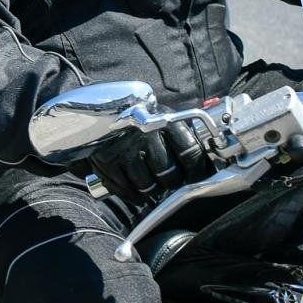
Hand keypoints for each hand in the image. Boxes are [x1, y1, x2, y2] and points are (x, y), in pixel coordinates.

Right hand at [88, 122, 209, 205]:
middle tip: (169, 178)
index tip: (196, 176)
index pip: (190, 153)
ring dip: (153, 188)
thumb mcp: (160, 118)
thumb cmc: (137, 119)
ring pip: (149, 186)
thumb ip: (180, 137)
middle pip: (170, 174)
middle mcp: (144, 135)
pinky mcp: (106, 162)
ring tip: (150, 179)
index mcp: (163, 121)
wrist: (97, 108)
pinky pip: (129, 192)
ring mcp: (124, 149)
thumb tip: (206, 164)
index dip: (198, 170)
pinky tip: (135, 185)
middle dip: (172, 181)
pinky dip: (134, 194)